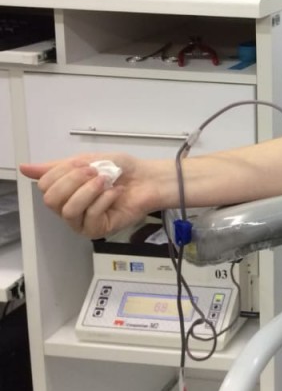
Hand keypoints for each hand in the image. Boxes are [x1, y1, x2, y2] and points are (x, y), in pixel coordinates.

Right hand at [20, 154, 159, 238]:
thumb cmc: (121, 169)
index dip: (63, 173)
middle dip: (74, 181)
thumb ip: (56, 167)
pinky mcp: (98, 230)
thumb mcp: (87, 160)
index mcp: (64, 192)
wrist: (148, 178)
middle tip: (96, 173)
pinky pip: (91, 216)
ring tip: (106, 182)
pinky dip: (104, 200)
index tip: (85, 165)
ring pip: (68, 210)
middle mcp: (69, 209)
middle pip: (51, 200)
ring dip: (89, 191)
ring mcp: (83, 222)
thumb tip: (24, 167)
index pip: (44, 186)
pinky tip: (115, 193)